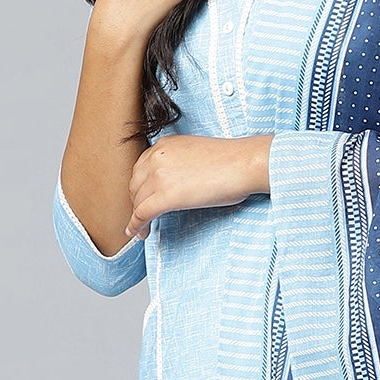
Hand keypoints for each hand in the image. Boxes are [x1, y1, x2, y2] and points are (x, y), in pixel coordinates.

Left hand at [125, 134, 271, 240]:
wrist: (243, 163)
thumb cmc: (231, 161)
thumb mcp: (195, 154)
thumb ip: (179, 164)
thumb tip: (178, 184)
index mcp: (165, 145)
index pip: (141, 167)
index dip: (140, 186)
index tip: (142, 197)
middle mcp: (158, 157)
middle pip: (136, 184)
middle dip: (137, 201)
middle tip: (142, 214)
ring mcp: (159, 176)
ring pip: (138, 200)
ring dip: (137, 216)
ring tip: (142, 228)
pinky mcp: (165, 195)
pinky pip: (142, 213)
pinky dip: (136, 226)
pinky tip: (137, 234)